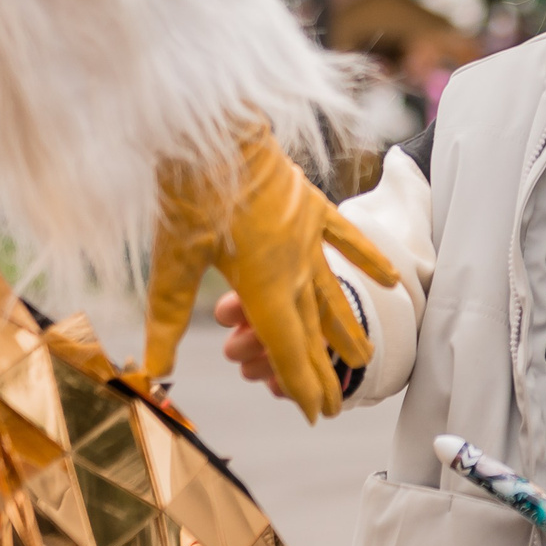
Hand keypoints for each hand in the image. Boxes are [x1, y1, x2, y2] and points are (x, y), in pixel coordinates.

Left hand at [143, 130, 395, 421]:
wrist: (214, 131)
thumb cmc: (190, 195)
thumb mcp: (173, 262)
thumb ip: (168, 318)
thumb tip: (152, 371)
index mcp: (265, 286)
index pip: (289, 348)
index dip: (303, 385)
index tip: (317, 414)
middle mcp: (295, 267)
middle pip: (315, 330)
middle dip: (325, 370)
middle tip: (338, 405)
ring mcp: (309, 236)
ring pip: (333, 292)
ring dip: (348, 328)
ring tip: (364, 357)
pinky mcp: (312, 207)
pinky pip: (348, 240)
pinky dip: (367, 260)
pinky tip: (393, 280)